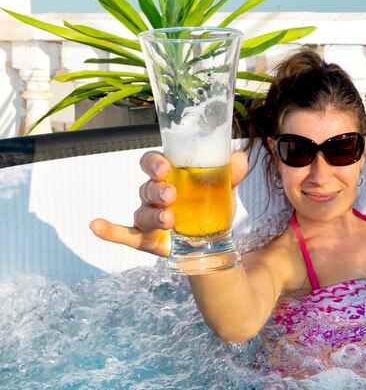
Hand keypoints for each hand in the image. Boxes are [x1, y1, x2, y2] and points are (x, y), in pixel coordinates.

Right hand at [90, 150, 248, 256]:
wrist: (214, 239)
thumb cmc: (211, 205)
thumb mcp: (224, 189)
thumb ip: (230, 174)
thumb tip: (239, 157)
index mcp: (170, 176)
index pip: (153, 163)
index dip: (155, 163)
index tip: (165, 166)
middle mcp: (155, 194)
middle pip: (147, 188)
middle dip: (157, 191)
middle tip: (171, 196)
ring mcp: (149, 216)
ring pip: (142, 213)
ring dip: (152, 215)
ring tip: (168, 219)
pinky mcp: (146, 238)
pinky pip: (125, 234)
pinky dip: (111, 232)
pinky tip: (96, 226)